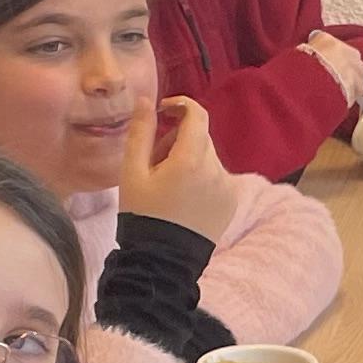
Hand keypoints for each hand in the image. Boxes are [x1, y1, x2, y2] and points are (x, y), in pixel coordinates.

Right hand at [115, 92, 242, 245]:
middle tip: (153, 161)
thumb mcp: (132, 172)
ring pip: (207, 157)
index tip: (163, 112)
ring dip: (188, 159)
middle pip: (199, 137)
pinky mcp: (231, 202)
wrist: (162, 262)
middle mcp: (216, 170)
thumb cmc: (142, 216)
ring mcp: (227, 187)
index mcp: (191, 160)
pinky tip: (182, 198)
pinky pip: (216, 177)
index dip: (180, 106)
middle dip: (176, 140)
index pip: (196, 115)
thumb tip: (146, 100)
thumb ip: (141, 132)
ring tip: (166, 185)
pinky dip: (200, 177)